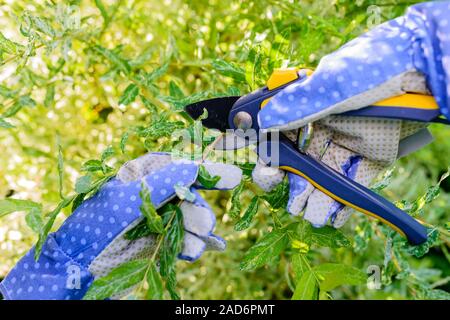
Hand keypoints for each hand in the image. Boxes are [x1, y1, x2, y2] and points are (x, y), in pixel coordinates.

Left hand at [0, 153, 241, 299]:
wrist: (77, 266)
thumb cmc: (96, 225)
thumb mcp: (129, 198)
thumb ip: (166, 181)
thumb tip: (200, 167)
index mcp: (143, 175)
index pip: (181, 167)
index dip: (208, 170)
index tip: (233, 176)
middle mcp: (154, 195)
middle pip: (190, 196)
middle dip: (198, 210)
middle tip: (203, 225)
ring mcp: (159, 219)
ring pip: (191, 220)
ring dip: (197, 231)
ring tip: (194, 244)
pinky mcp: (161, 242)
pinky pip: (187, 240)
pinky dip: (198, 244)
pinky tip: (207, 247)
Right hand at [252, 1, 449, 227]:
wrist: (427, 69)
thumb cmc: (376, 66)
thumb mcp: (331, 82)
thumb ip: (296, 106)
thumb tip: (261, 121)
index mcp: (309, 103)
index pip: (279, 132)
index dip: (269, 154)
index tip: (268, 171)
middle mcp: (325, 123)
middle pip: (299, 159)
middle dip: (292, 183)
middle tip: (290, 203)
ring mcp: (349, 140)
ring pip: (324, 174)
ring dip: (315, 198)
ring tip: (311, 217)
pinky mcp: (373, 155)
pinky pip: (353, 181)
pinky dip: (342, 202)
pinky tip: (332, 218)